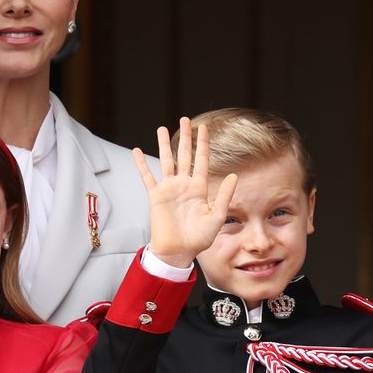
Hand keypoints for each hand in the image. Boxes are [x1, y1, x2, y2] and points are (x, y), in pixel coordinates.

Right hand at [133, 117, 237, 268]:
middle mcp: (184, 185)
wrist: (179, 252)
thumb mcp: (216, 217)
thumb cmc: (198, 239)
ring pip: (166, 161)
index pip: (202, 161)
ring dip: (164, 145)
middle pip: (184, 155)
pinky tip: (137, 151)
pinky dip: (141, 164)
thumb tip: (234, 175)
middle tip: (185, 120)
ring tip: (162, 128)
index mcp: (200, 189)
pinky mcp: (155, 196)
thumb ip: (225, 196)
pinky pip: (147, 176)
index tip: (204, 128)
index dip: (203, 144)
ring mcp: (169, 189)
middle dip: (185, 137)